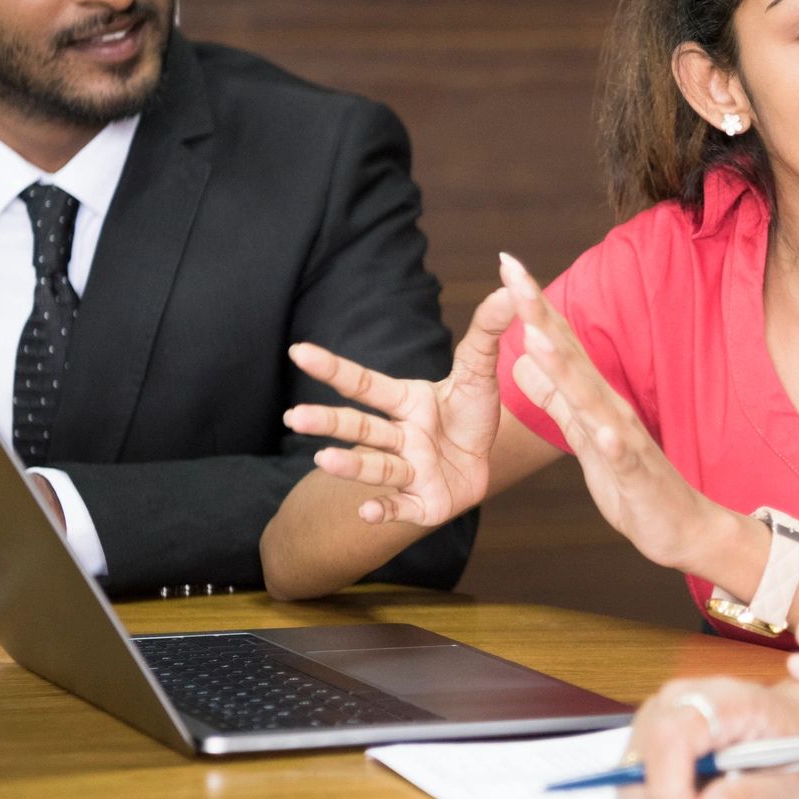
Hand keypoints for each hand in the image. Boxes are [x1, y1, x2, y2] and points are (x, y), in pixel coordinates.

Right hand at [286, 279, 515, 526]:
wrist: (486, 459)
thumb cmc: (470, 413)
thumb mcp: (480, 371)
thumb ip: (486, 331)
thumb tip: (506, 286)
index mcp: (406, 402)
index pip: (365, 383)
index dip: (333, 368)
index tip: (298, 351)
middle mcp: (399, 436)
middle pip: (360, 427)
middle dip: (327, 422)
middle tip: (292, 417)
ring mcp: (408, 471)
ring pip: (376, 467)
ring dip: (350, 465)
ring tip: (323, 459)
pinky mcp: (422, 502)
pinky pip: (399, 507)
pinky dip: (383, 511)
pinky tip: (365, 513)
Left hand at [500, 253, 730, 571]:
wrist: (681, 527)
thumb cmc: (632, 483)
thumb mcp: (582, 437)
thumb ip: (555, 400)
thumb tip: (521, 362)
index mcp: (593, 398)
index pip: (558, 342)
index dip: (531, 306)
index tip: (506, 266)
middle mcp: (610, 407)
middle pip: (570, 354)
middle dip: (540, 315)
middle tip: (513, 274)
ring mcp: (625, 438)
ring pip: (590, 398)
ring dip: (565, 366)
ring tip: (535, 335)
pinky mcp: (637, 474)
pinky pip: (621, 456)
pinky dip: (611, 441)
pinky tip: (598, 429)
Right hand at [615, 677, 798, 798]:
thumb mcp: (793, 782)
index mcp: (726, 699)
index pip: (672, 736)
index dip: (668, 788)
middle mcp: (684, 695)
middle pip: (641, 756)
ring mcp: (664, 708)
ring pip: (632, 768)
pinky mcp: (655, 725)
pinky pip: (638, 770)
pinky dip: (660, 793)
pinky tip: (696, 791)